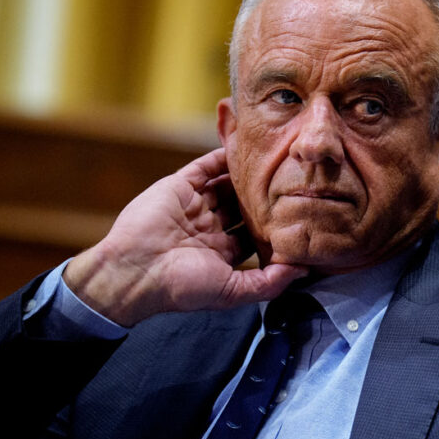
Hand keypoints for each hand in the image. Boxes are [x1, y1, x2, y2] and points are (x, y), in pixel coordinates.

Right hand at [64, 148, 306, 326]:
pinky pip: (204, 166)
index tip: (300, 214)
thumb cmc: (182, 287)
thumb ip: (269, 283)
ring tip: (274, 159)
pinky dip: (223, 155)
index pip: (255, 234)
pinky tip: (245, 146)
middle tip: (292, 181)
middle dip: (264, 197)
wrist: (135, 271)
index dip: (275, 226)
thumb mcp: (232, 292)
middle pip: (243, 206)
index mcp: (222, 252)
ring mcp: (194, 205)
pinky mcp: (179, 186)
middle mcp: (210, 226)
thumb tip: (304, 271)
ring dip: (247, 174)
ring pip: (227, 184)